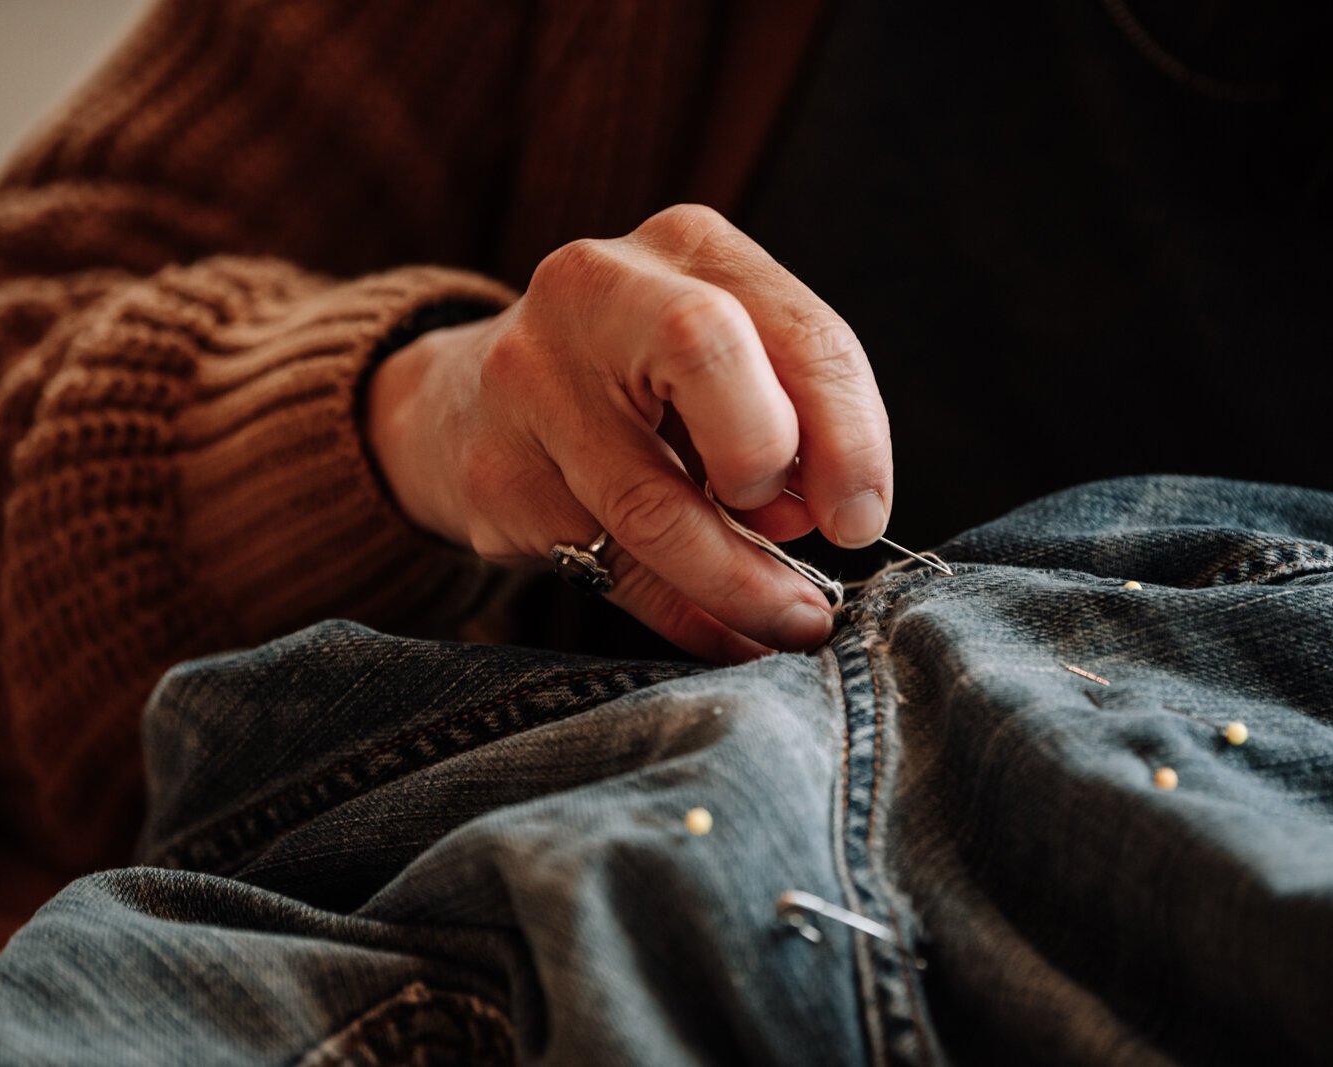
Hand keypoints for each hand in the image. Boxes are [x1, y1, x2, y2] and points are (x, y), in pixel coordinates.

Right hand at [367, 205, 892, 661]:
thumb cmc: (640, 387)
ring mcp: (530, 378)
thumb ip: (789, 417)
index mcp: (689, 245)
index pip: (802, 332)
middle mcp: (598, 288)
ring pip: (651, 502)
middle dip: (769, 461)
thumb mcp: (726, 366)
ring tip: (789, 621)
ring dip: (739, 582)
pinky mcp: (496, 474)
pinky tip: (722, 631)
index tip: (860, 519)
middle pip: (705, 350)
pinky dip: (686, 613)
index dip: (853, 438)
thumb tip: (837, 522)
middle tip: (798, 528)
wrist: (471, 405)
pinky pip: (611, 566)